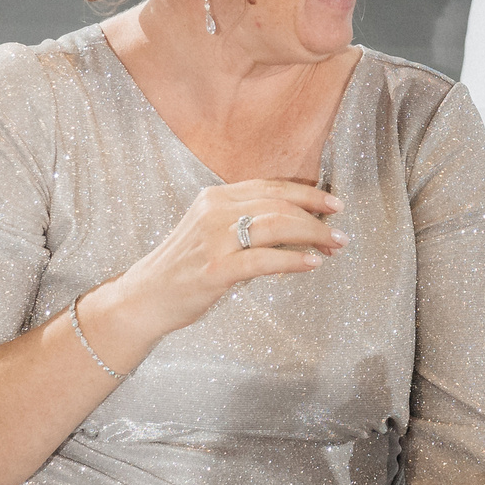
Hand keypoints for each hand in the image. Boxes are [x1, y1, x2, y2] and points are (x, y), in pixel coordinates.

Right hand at [102, 179, 345, 344]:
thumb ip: (247, 222)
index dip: (307, 194)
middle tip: (340, 233)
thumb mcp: (213, 232)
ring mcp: (214, 239)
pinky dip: (293, 260)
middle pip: (279, 204)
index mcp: (215, 197)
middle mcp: (215, 211)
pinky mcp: (216, 270)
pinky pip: (264, 260)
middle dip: (316, 217)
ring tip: (334, 246)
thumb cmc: (185, 267)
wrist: (145, 297)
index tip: (334, 204)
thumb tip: (299, 227)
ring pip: (276, 226)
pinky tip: (312, 263)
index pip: (271, 187)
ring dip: (312, 235)